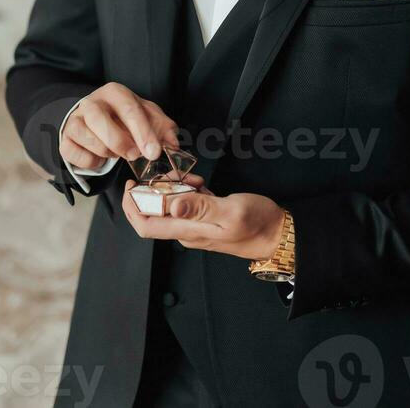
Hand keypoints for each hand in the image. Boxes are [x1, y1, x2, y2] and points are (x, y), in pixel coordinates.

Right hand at [59, 82, 179, 169]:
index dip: (143, 132)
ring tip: (116, 152)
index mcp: (115, 92)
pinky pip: (75, 154)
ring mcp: (75, 119)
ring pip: (88, 139)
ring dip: (107, 152)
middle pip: (101, 120)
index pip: (130, 109)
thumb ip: (163, 128)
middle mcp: (92, 102)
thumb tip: (174, 144)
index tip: (154, 152)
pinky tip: (99, 157)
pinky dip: (90, 161)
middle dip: (121, 142)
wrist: (93, 120)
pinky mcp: (65, 138)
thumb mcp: (146, 116)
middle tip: (134, 155)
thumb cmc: (123, 118)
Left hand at [122, 180, 285, 260]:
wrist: (277, 233)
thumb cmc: (257, 224)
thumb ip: (200, 207)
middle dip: (155, 190)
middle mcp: (186, 230)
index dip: (132, 206)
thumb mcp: (230, 212)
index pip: (146, 224)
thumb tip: (171, 204)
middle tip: (171, 174)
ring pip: (170, 203)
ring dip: (175, 186)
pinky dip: (187, 188)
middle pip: (154, 211)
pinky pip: (185, 201)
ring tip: (194, 178)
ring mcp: (195, 224)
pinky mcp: (204, 216)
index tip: (132, 185)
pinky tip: (199, 182)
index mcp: (188, 231)